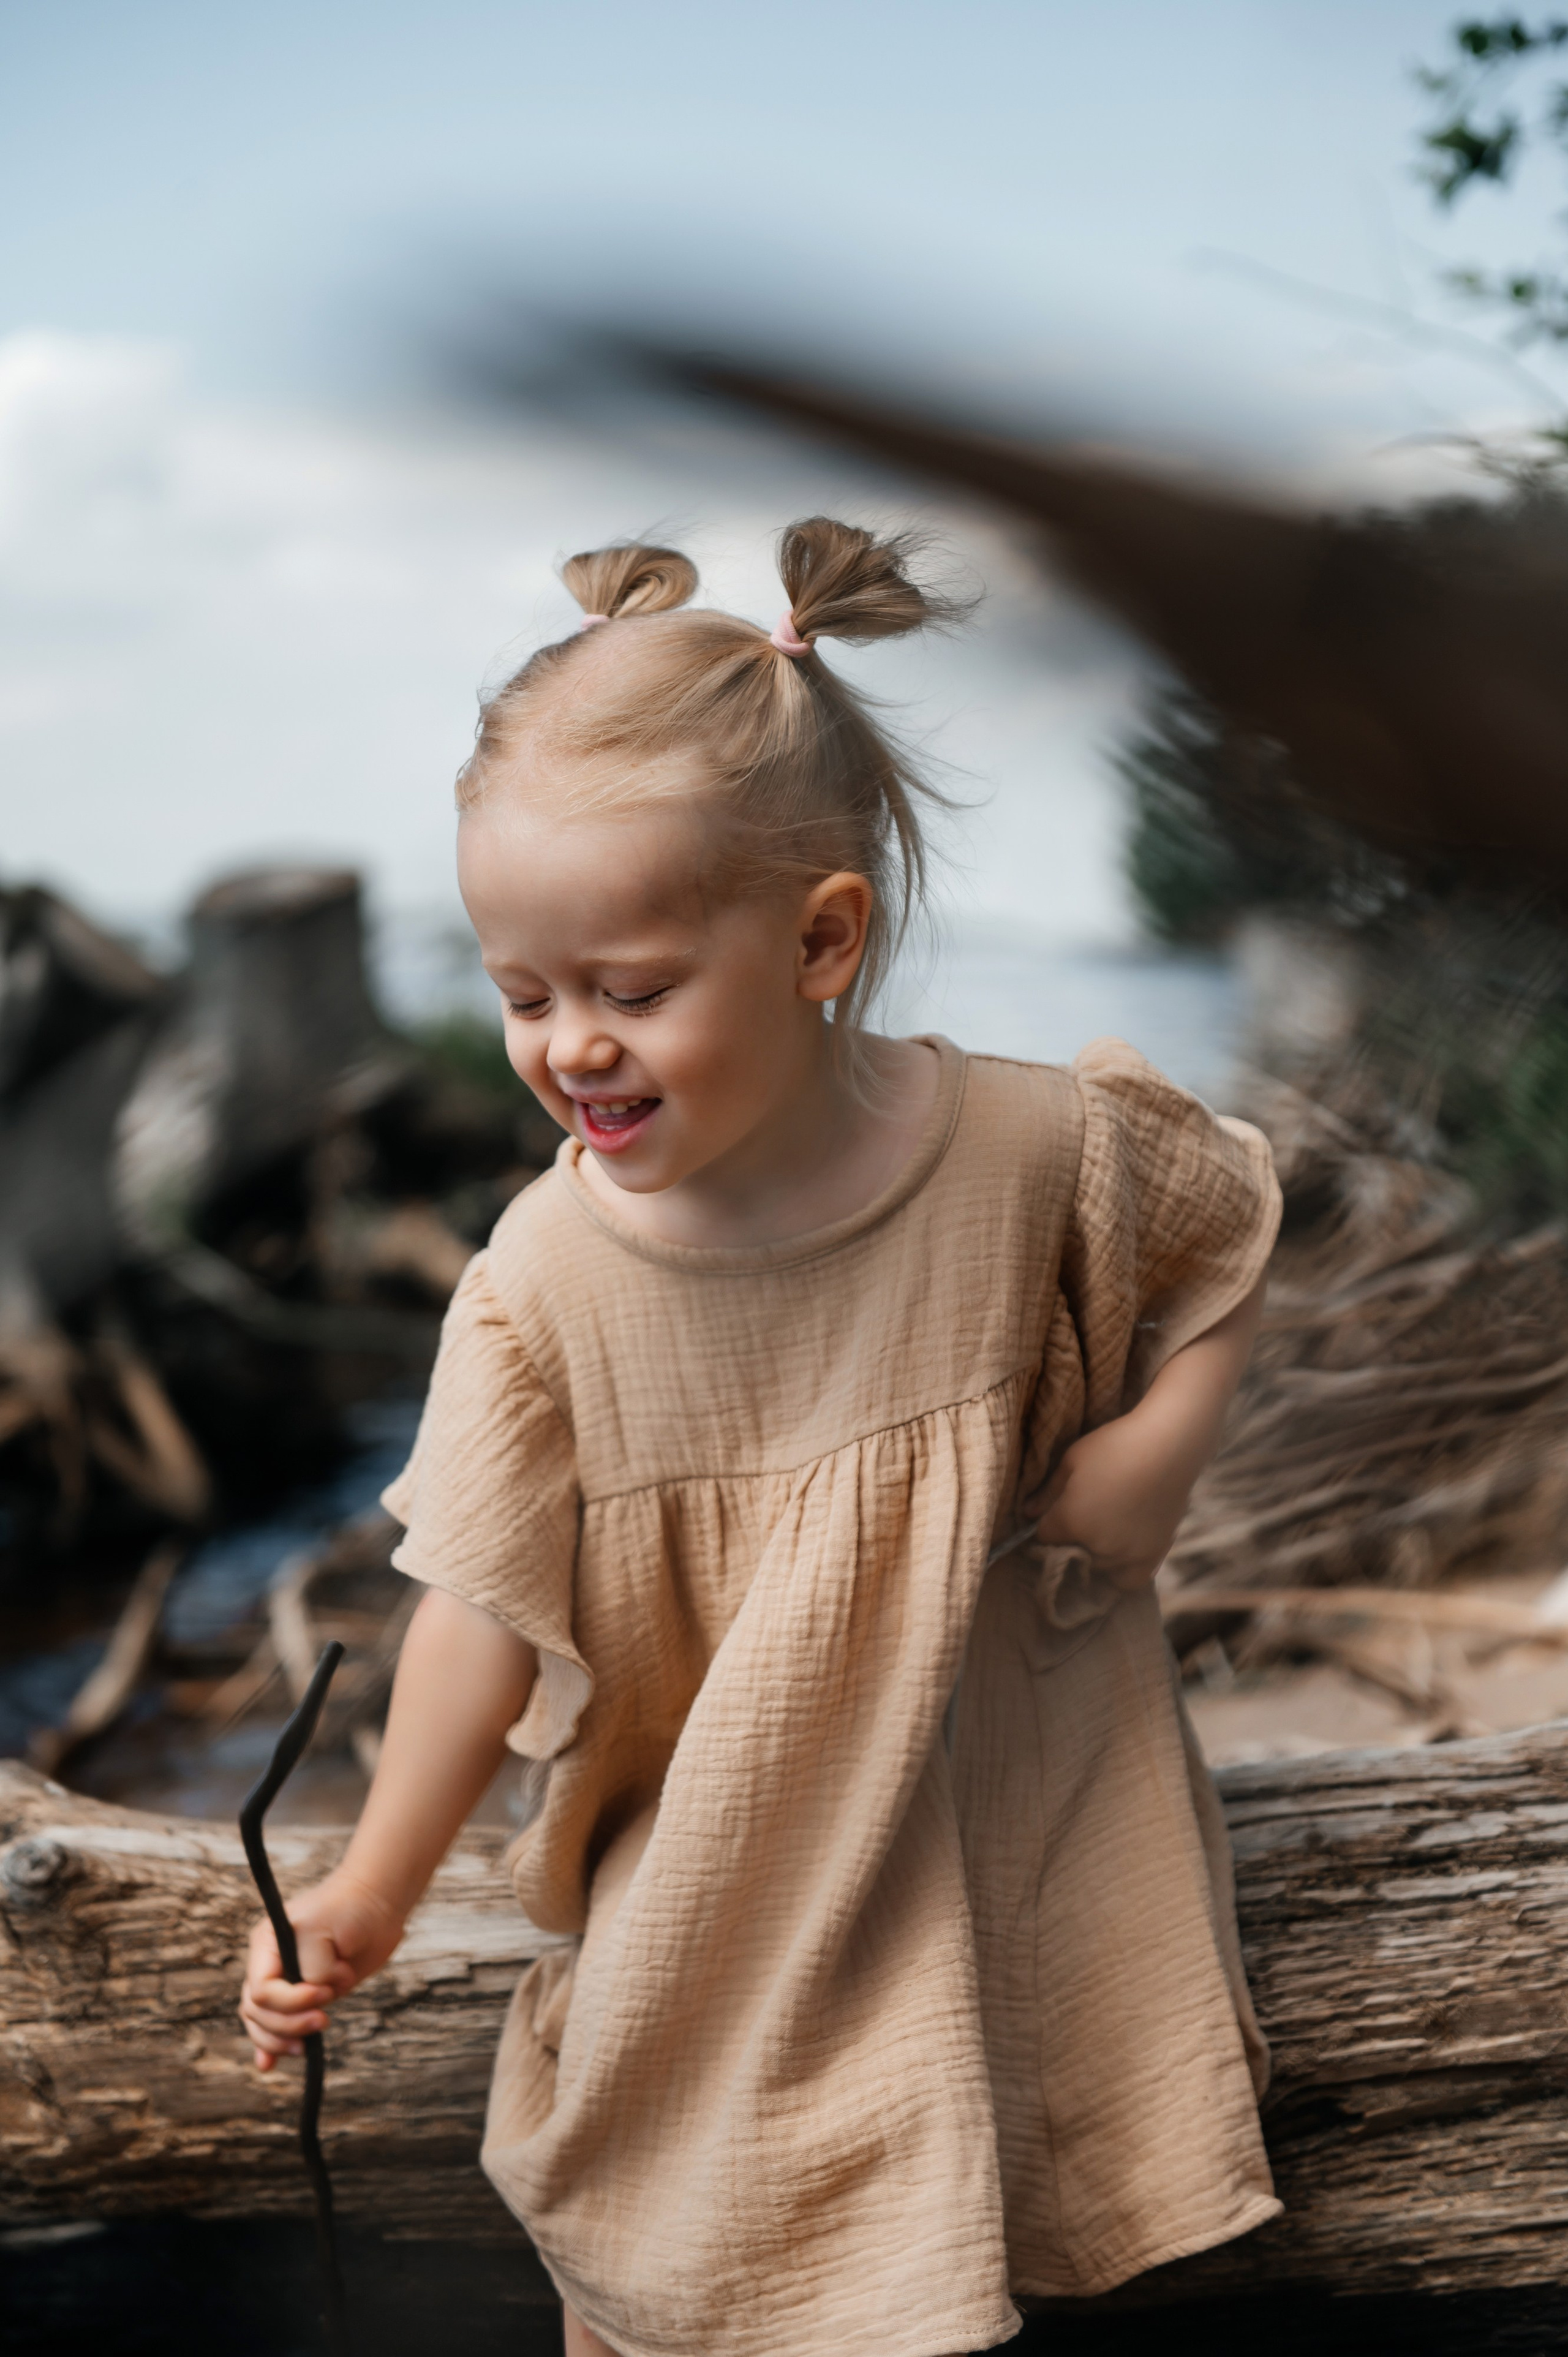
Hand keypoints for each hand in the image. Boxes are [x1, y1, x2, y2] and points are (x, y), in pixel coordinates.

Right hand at [238, 1868, 404, 2070]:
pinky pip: (276, 2025)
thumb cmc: (349, 1909)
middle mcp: (269, 1965)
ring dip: (282, 2040)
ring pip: (263, 2023)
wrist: (374, 1904)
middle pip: (258, 2012)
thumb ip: (313, 1968)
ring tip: (306, 2047)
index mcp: (266, 1944)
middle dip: (288, 2025)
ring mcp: (284, 1982)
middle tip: (324, 2020)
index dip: (290, 2001)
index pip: (262, 1990)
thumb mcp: (324, 1931)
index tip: (324, 1994)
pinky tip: (268, 2065)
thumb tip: (315, 1996)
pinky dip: (270, 2046)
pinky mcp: (303, 1996)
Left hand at [1029, 1412, 1193, 1593]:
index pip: (1043, 1537)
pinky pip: (1129, 1580)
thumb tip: (1027, 1514)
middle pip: (1071, 1555)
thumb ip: (1048, 1492)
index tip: (1050, 1516)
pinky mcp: (1153, 1555)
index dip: (1045, 1525)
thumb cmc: (1115, 1445)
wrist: (1169, 1446)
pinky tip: (1121, 1552)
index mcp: (1071, 1521)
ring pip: (1098, 1569)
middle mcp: (1097, 1545)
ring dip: (1094, 1556)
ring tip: (1102, 1532)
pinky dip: (1121, 1572)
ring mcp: (1127, 1553)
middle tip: (1080, 1518)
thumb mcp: (1072, 1460)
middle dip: (1069, 1540)